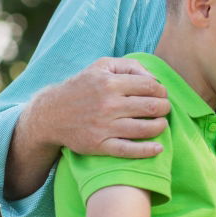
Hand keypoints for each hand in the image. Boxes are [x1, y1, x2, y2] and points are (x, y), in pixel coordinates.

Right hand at [39, 57, 169, 157]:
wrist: (51, 114)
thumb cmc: (83, 87)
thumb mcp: (102, 66)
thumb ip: (131, 66)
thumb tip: (155, 79)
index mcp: (110, 83)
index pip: (150, 86)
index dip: (161, 91)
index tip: (161, 95)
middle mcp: (108, 105)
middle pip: (151, 107)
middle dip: (164, 108)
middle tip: (163, 109)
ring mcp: (104, 126)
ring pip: (145, 128)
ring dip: (160, 126)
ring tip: (161, 124)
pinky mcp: (99, 145)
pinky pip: (129, 150)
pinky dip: (147, 150)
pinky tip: (158, 148)